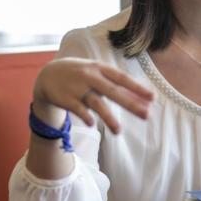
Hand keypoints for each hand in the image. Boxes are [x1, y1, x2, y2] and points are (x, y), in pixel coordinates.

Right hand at [33, 57, 154, 133]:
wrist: (48, 74)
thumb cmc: (81, 74)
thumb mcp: (96, 72)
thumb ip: (115, 83)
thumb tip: (141, 97)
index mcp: (100, 68)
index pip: (122, 78)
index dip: (137, 88)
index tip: (152, 98)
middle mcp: (90, 77)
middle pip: (113, 92)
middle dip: (131, 104)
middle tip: (146, 115)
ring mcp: (78, 88)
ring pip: (96, 103)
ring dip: (108, 117)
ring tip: (118, 132)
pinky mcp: (66, 98)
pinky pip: (78, 109)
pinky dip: (85, 116)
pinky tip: (92, 124)